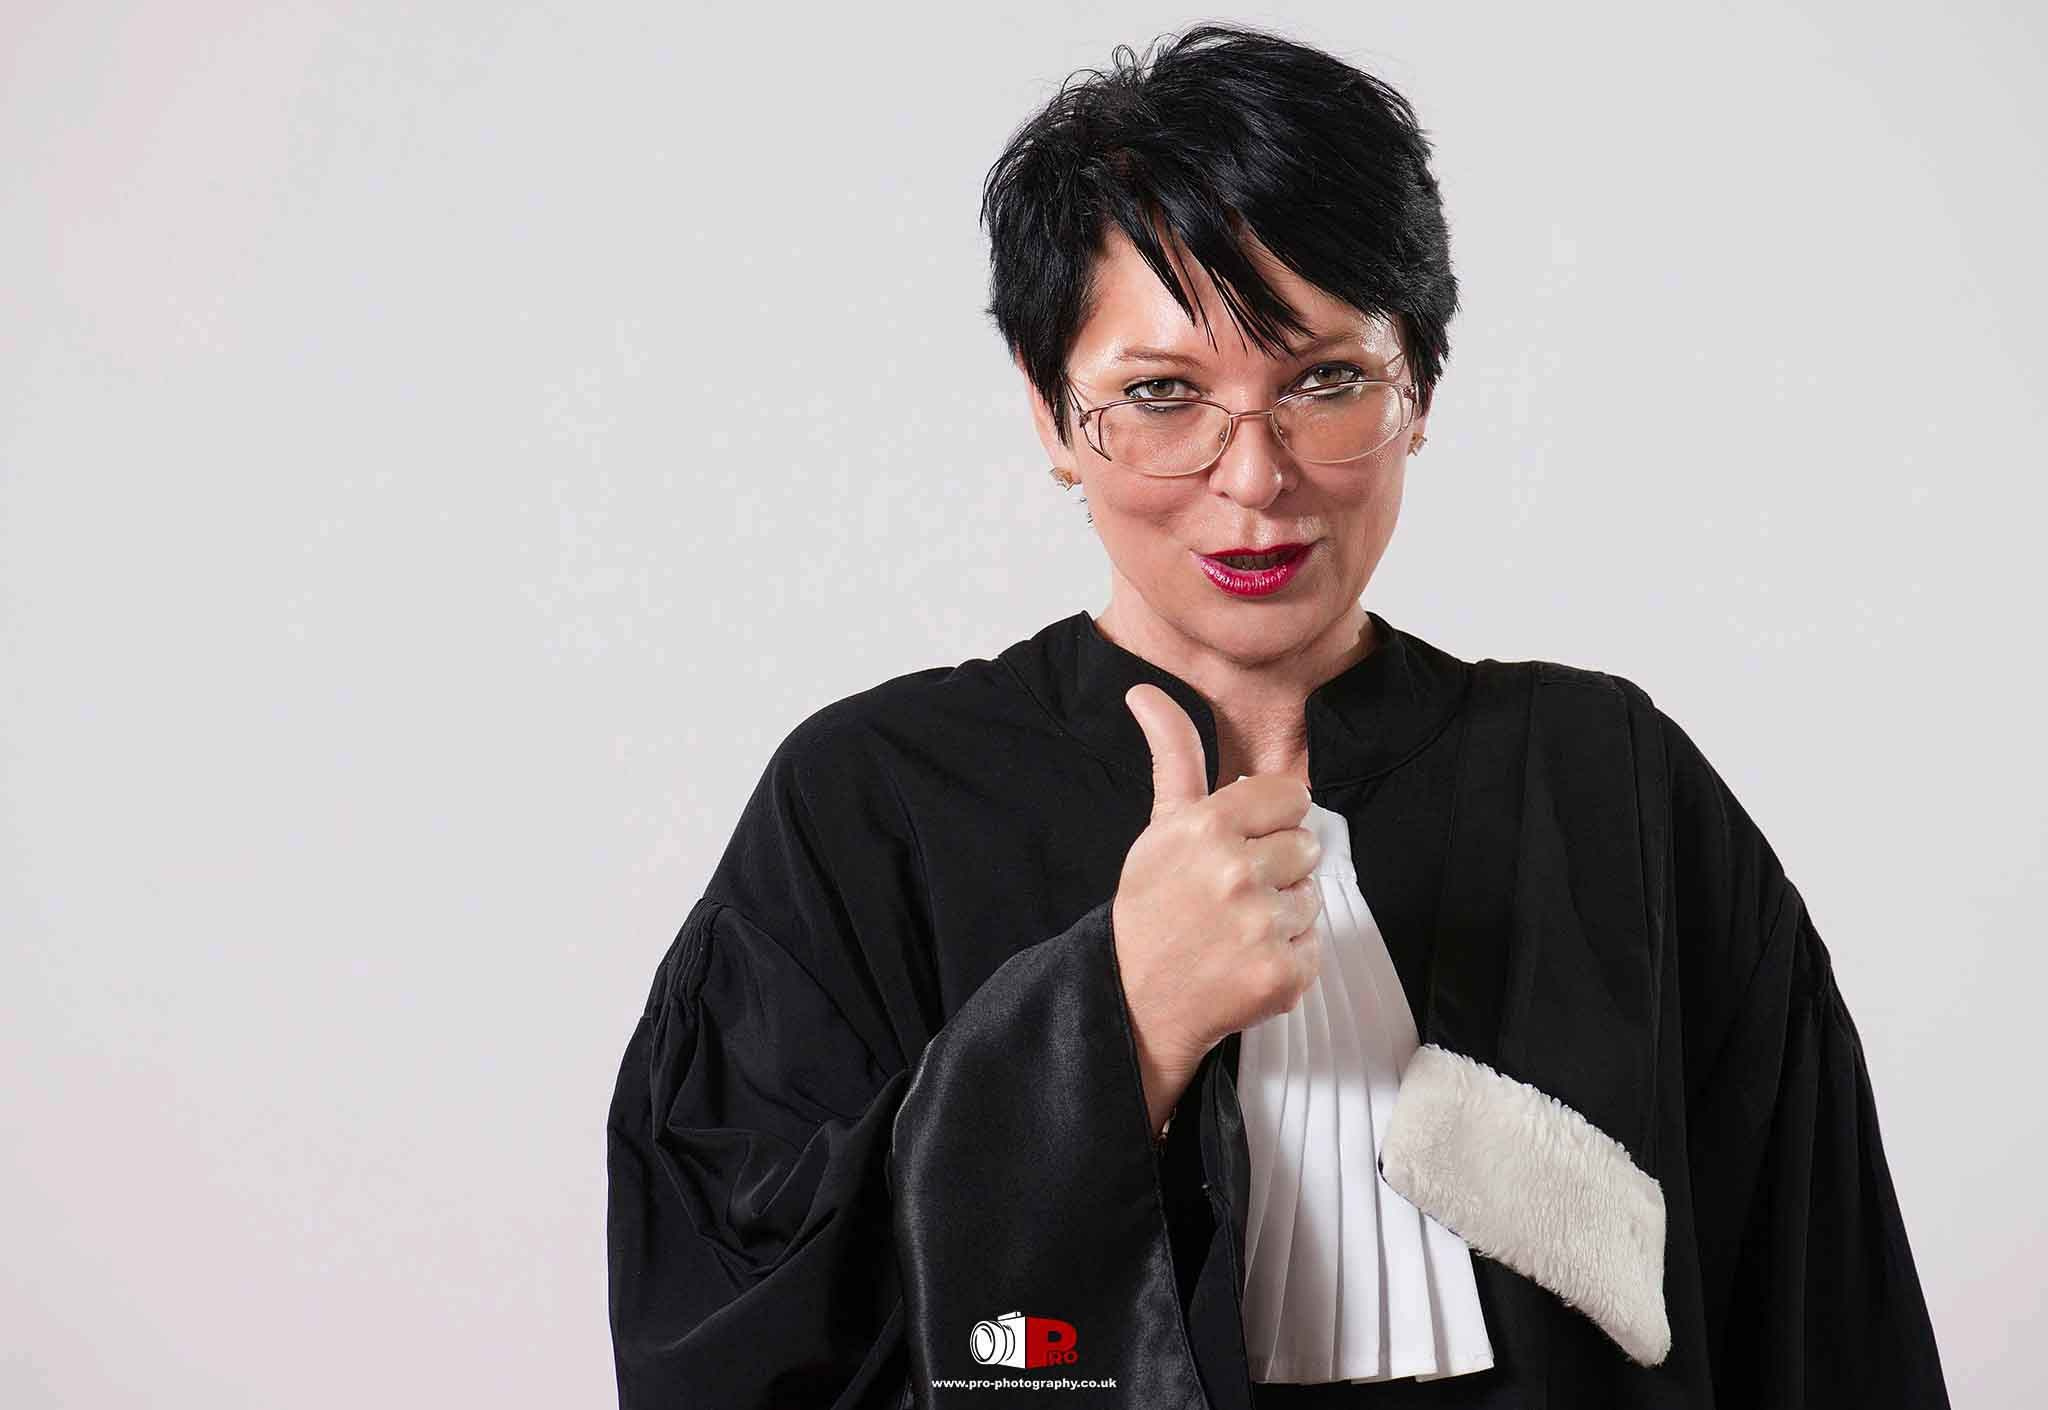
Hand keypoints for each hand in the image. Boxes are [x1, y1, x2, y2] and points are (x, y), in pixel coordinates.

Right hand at [1110, 683, 1324, 1136]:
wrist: (1132, 1002)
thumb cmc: (1150, 909)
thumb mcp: (1160, 826)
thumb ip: (1174, 754)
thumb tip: (1144, 689)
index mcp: (1209, 826)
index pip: (1291, 798)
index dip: (1269, 823)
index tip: (1240, 846)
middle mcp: (1237, 871)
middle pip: (1306, 848)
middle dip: (1276, 871)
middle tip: (1230, 897)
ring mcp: (1261, 925)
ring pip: (1312, 900)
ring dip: (1283, 918)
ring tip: (1235, 933)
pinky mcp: (1282, 975)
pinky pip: (1315, 951)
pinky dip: (1287, 963)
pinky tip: (1246, 964)